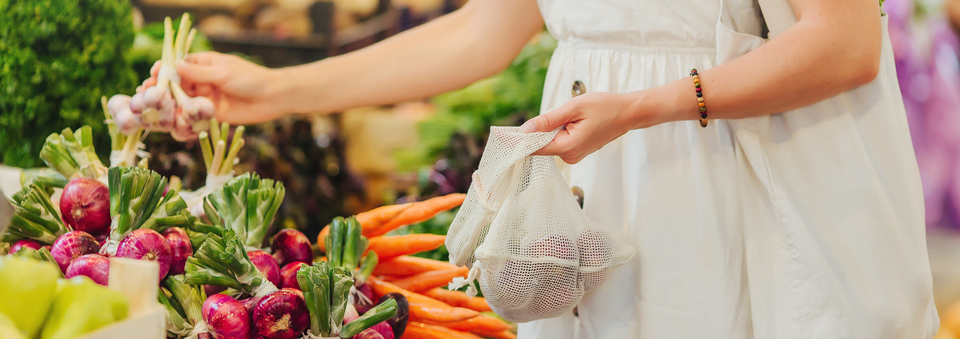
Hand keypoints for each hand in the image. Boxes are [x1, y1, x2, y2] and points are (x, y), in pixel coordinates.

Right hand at [138, 52, 290, 124]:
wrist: (272, 98)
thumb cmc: (250, 79)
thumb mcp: (223, 73)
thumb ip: (198, 73)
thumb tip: (174, 66)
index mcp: (205, 64)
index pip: (180, 65)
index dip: (165, 69)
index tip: (154, 73)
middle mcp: (202, 80)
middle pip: (177, 83)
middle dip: (161, 87)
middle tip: (145, 91)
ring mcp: (206, 96)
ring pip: (182, 99)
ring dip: (167, 102)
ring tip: (152, 106)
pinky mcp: (211, 113)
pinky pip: (192, 114)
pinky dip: (181, 116)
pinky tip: (169, 118)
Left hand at [520, 91, 659, 163]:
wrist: (628, 112)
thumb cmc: (605, 107)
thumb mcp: (573, 108)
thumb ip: (548, 120)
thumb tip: (525, 129)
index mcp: (568, 147)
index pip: (534, 148)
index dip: (516, 142)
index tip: (499, 137)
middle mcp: (570, 156)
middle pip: (540, 146)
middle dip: (533, 132)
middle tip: (530, 120)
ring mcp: (574, 156)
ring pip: (549, 143)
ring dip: (547, 130)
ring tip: (566, 116)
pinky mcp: (577, 151)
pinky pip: (558, 142)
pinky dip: (555, 133)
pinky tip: (567, 120)